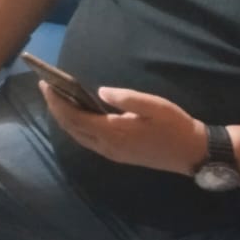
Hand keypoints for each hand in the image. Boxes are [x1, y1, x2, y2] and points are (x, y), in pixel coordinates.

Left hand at [39, 83, 206, 175]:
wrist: (194, 153)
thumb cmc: (175, 126)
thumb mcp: (154, 106)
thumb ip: (125, 98)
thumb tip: (100, 91)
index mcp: (113, 133)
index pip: (74, 117)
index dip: (57, 101)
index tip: (45, 83)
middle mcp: (108, 146)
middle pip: (71, 127)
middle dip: (55, 107)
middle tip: (45, 87)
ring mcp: (112, 153)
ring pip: (78, 136)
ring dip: (64, 117)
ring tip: (56, 98)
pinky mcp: (118, 155)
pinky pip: (87, 140)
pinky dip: (76, 126)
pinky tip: (75, 114)